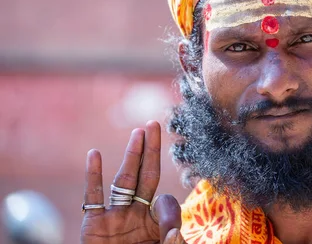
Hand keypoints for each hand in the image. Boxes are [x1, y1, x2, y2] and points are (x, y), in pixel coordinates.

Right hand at [80, 120, 185, 242]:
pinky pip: (93, 196)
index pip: (167, 201)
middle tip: (155, 124)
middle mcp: (136, 214)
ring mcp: (114, 217)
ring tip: (138, 133)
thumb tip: (175, 230)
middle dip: (151, 150)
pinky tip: (93, 154)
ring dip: (131, 156)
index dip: (170, 210)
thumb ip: (172, 243)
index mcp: (155, 223)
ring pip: (124, 181)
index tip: (169, 230)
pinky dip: (93, 176)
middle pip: (146, 175)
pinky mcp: (93, 224)